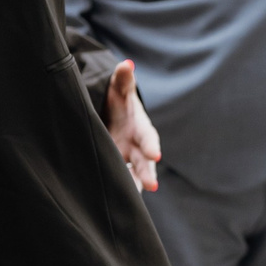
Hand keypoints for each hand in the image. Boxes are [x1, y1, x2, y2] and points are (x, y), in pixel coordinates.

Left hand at [103, 59, 160, 190]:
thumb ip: (122, 80)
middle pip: (145, 162)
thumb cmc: (117, 103)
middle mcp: (137, 147)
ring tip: (132, 198)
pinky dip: (120, 191)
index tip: (155, 153)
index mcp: (140, 128)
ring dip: (134, 185)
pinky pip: (120, 181)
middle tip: (151, 185)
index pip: (148, 136)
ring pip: (134, 175)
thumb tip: (126, 64)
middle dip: (148, 172)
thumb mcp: (118, 91)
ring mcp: (126, 160)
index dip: (151, 144)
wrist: (110, 117)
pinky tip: (115, 201)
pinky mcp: (115, 168)